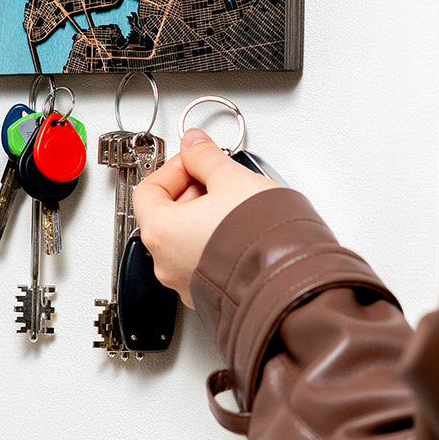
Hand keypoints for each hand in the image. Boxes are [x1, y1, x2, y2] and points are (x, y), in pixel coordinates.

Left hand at [132, 129, 277, 307]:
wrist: (290, 283)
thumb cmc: (260, 240)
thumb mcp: (232, 180)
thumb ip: (206, 157)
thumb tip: (195, 145)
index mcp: (161, 232)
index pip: (148, 190)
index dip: (173, 168)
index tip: (195, 161)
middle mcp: (166, 263)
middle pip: (166, 215)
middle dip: (192, 190)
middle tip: (218, 179)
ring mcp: (186, 282)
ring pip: (185, 239)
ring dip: (205, 216)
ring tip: (236, 204)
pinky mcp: (209, 293)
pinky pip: (203, 260)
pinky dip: (215, 241)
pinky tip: (241, 230)